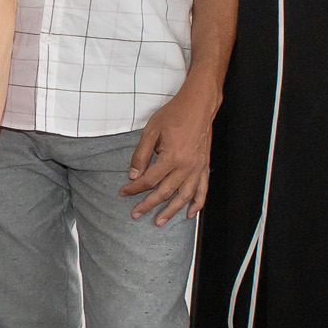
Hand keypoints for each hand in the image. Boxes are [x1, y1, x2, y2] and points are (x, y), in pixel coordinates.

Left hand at [119, 83, 216, 223]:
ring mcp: (198, 167)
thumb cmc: (173, 115)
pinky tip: (191, 213)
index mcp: (171, 157)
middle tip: (135, 214)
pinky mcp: (204, 166)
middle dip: (149, 205)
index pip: (149, 180)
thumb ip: (141, 155)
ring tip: (160, 221)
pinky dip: (197, 203)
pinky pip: (202, 189)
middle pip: (165, 192)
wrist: (198, 105)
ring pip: (184, 196)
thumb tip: (133, 176)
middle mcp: (187, 166)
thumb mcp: (150, 131)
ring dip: (172, 211)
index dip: (134, 188)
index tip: (123, 192)